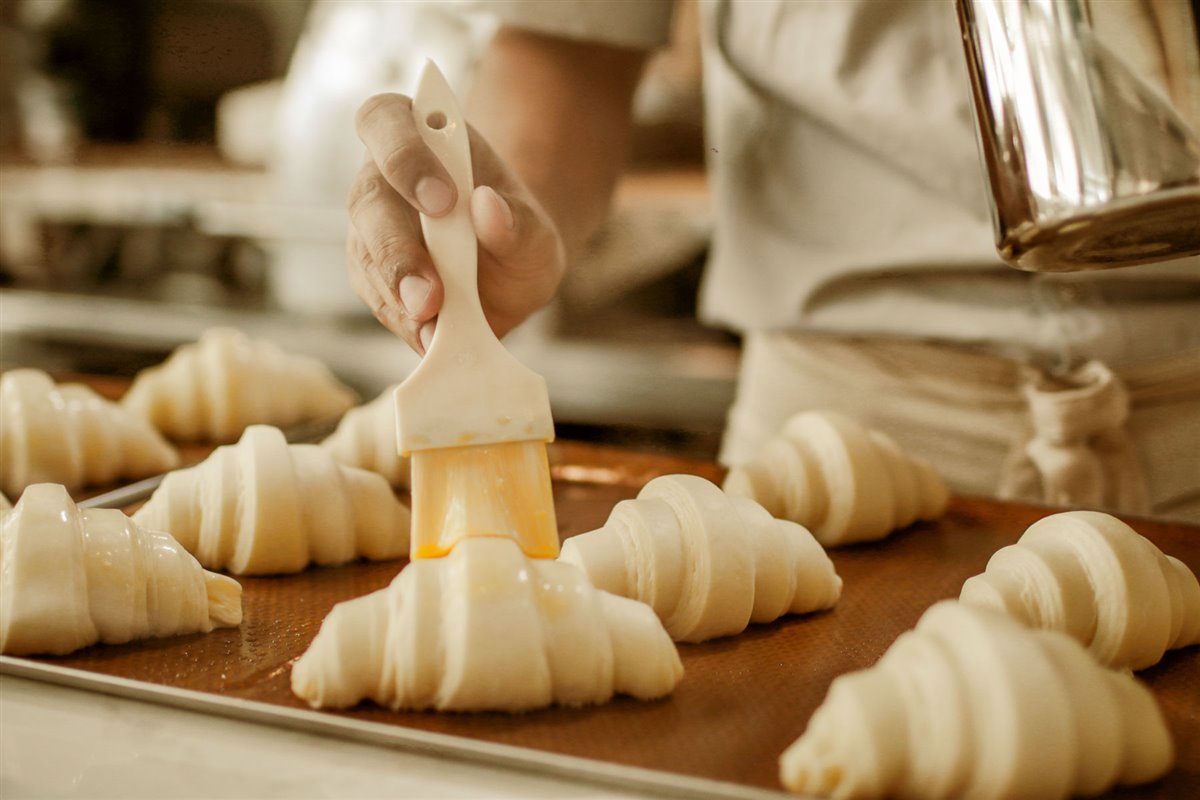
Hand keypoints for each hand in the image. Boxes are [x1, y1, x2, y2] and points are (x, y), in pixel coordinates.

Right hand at [346, 92, 564, 353]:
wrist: (510, 271)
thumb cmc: (518, 233)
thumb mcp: (537, 230)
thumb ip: (519, 221)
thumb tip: (488, 209)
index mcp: (419, 137)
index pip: (386, 121)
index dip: (405, 156)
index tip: (443, 200)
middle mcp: (383, 180)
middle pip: (367, 202)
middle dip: (397, 251)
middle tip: (431, 295)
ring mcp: (371, 232)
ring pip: (366, 257)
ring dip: (398, 295)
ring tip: (434, 325)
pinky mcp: (373, 279)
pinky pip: (379, 299)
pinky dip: (406, 323)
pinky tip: (433, 338)